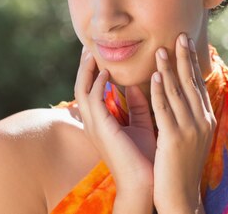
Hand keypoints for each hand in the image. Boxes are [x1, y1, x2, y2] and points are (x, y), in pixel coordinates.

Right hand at [73, 47, 155, 197]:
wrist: (146, 182)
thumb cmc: (145, 157)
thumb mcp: (142, 125)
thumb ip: (137, 106)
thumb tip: (135, 85)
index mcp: (102, 122)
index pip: (91, 90)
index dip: (92, 71)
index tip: (99, 52)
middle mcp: (94, 123)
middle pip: (81, 87)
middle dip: (84, 66)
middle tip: (89, 46)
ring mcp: (95, 126)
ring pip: (82, 90)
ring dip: (87, 70)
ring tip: (92, 52)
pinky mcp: (101, 129)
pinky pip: (93, 100)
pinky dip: (97, 83)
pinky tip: (105, 71)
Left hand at [151, 33, 215, 213]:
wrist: (182, 197)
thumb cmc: (181, 168)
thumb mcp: (188, 138)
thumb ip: (185, 116)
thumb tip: (177, 96)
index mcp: (206, 119)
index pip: (197, 85)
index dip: (192, 63)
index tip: (186, 44)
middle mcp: (202, 121)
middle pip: (192, 83)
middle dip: (185, 58)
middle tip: (180, 35)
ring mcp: (190, 129)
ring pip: (178, 92)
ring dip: (169, 68)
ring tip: (162, 49)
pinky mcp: (175, 139)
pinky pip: (166, 109)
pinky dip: (161, 90)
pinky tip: (156, 75)